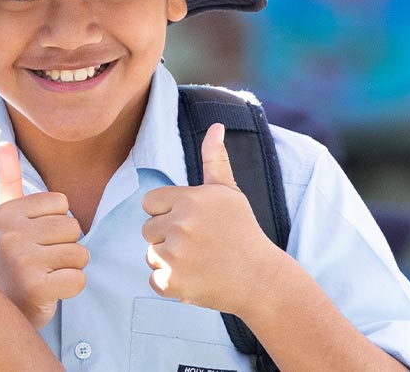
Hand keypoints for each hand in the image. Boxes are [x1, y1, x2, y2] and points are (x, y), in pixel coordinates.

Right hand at [0, 141, 88, 328]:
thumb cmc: (8, 261)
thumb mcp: (3, 220)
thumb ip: (8, 182)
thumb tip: (2, 144)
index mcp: (4, 213)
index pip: (62, 204)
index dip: (56, 225)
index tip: (33, 242)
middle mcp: (8, 233)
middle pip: (74, 228)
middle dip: (65, 247)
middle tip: (40, 262)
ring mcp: (20, 260)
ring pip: (80, 253)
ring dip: (69, 268)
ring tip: (45, 275)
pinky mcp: (35, 287)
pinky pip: (79, 278)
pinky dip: (70, 288)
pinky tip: (49, 291)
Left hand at [142, 123, 290, 314]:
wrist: (262, 279)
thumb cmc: (242, 232)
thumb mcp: (229, 193)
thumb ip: (214, 160)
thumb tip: (216, 126)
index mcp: (190, 200)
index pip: (150, 203)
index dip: (168, 213)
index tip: (192, 222)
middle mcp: (181, 225)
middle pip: (147, 229)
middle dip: (167, 237)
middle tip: (200, 244)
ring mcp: (175, 255)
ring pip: (151, 254)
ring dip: (169, 261)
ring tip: (200, 261)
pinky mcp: (173, 282)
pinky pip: (155, 279)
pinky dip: (172, 283)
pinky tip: (197, 278)